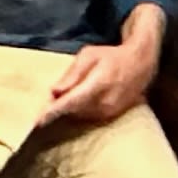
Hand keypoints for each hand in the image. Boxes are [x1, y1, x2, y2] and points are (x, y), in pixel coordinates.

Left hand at [43, 34, 159, 129]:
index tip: (37, 121)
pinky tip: (78, 101)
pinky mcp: (111, 116)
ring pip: (79, 115)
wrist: (140, 65)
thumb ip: (73, 73)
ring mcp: (110, 111)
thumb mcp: (89, 55)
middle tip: (47, 100)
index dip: (53, 112)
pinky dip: (79, 111)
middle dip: (58, 108)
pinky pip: (88, 117)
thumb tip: (55, 91)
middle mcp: (105, 101)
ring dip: (69, 109)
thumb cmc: (111, 56)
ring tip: (63, 99)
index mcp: (98, 84)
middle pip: (72, 111)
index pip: (71, 102)